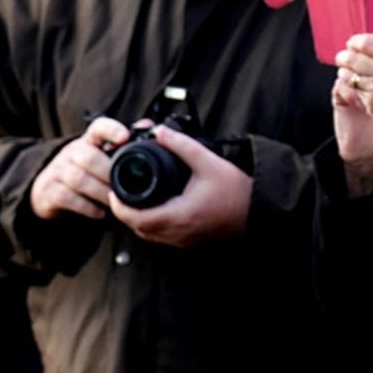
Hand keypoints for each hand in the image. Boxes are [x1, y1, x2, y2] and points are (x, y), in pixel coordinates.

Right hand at [29, 116, 131, 220]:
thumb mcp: (102, 158)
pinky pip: (67, 197)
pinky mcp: (49, 191)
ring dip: (100, 192)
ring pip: (78, 178)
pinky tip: (100, 213)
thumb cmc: (85, 174)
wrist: (48, 191)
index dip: (111, 130)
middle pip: (88, 156)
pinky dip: (87, 207)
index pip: (98, 127)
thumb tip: (147, 125)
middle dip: (108, 173)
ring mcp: (58, 171)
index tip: (124, 137)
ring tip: (114, 203)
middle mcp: (71, 152)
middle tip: (124, 187)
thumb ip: (124, 146)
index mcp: (89, 141)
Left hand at [108, 126, 251, 246]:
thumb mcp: (208, 162)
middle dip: (125, 213)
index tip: (112, 192)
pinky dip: (151, 225)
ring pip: (149, 236)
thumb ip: (181, 145)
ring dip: (137, 220)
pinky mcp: (190, 241)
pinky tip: (153, 210)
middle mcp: (180, 233)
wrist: (259, 209)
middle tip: (119, 193)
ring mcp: (185, 240)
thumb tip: (159, 132)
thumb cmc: (237, 190)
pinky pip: (161, 237)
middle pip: (139, 230)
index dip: (120, 208)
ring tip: (132, 200)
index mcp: (180, 215)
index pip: (137, 219)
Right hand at [330, 73, 372, 196]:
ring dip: (356, 76)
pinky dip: (348, 91)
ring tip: (368, 90)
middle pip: (358, 56)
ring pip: (346, 70)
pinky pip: (340, 87)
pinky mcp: (341, 99)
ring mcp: (351, 86)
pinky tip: (358, 102)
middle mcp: (365, 76)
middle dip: (364, 61)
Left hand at [335, 34, 372, 155]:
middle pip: (352, 57)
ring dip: (345, 73)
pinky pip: (353, 90)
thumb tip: (370, 46)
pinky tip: (355, 89)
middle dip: (344, 57)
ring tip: (346, 73)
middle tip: (342, 59)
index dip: (355, 42)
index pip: (367, 41)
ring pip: (349, 74)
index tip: (352, 45)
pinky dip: (351, 89)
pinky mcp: (371, 102)